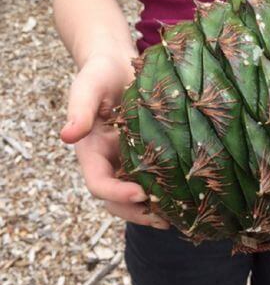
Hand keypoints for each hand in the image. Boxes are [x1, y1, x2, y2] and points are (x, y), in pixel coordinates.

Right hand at [60, 52, 169, 228]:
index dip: (116, 194)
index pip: (98, 183)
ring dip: (153, 209)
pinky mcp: (149, 155)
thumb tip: (66, 136)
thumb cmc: (100, 74)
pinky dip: (167, 191)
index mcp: (91, 153)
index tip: (140, 194)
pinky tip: (187, 196)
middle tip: (164, 218)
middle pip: (117, 200)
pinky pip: (155, 178)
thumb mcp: (88, 87)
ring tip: (179, 216)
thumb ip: (79, 110)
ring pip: (137, 195)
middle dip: (137, 213)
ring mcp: (129, 161)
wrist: (117, 66)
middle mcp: (109, 162)